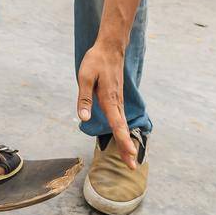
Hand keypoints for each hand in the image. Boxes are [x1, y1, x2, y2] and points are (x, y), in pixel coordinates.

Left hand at [76, 41, 135, 168]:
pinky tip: (123, 137)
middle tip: (132, 167)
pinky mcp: (117, 98)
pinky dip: (124, 131)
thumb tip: (83, 118)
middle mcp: (117, 102)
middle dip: (127, 148)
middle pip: (123, 129)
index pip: (117, 124)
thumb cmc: (96, 61)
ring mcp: (119, 101)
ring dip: (126, 141)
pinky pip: (121, 118)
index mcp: (109, 99)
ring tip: (129, 158)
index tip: (130, 155)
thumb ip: (84, 99)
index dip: (123, 141)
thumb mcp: (84, 77)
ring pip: (123, 124)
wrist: (110, 48)